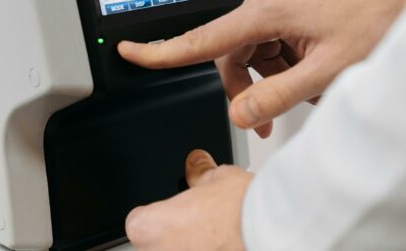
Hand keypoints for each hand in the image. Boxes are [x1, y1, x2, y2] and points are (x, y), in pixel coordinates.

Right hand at [119, 0, 405, 136]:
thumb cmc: (378, 17)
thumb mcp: (328, 70)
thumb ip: (279, 97)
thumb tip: (240, 114)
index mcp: (265, 8)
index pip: (200, 40)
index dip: (160, 52)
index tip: (127, 52)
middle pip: (232, 55)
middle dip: (250, 88)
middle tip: (274, 118)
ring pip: (255, 51)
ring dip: (276, 76)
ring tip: (316, 85)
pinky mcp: (292, 0)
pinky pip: (273, 39)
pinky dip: (288, 61)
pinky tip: (318, 68)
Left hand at [126, 150, 251, 250]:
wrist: (267, 231)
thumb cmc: (239, 209)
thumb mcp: (216, 178)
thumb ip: (198, 173)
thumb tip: (197, 164)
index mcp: (148, 227)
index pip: (137, 222)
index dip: (159, 216)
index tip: (176, 213)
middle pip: (155, 246)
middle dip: (175, 237)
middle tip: (201, 226)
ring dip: (191, 249)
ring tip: (217, 239)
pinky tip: (227, 247)